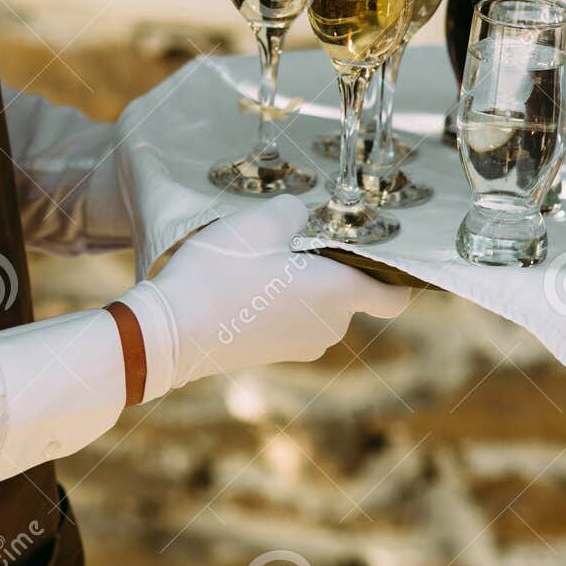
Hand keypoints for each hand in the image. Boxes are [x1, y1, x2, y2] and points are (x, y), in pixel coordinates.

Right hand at [124, 195, 411, 397]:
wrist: (171, 333)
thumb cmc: (220, 274)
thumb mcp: (258, 222)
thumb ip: (293, 211)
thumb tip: (300, 216)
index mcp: (338, 294)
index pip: (394, 296)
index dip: (394, 274)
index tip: (377, 250)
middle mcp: (329, 327)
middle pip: (348, 291)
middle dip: (328, 264)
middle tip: (294, 236)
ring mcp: (300, 346)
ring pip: (316, 304)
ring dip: (299, 281)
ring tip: (260, 257)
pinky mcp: (272, 354)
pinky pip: (290, 319)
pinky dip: (277, 300)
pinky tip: (242, 281)